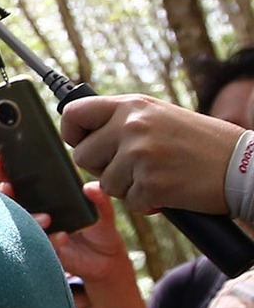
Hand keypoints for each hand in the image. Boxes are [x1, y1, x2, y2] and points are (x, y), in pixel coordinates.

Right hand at [0, 163, 130, 284]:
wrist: (106, 260)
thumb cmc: (99, 230)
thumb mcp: (103, 211)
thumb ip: (100, 198)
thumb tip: (89, 187)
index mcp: (44, 199)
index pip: (19, 183)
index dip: (3, 172)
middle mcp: (35, 213)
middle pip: (11, 201)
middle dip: (5, 193)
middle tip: (8, 187)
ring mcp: (37, 232)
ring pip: (20, 223)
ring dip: (29, 218)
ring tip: (47, 218)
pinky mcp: (43, 251)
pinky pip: (39, 244)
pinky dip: (50, 239)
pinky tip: (63, 236)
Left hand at [60, 94, 240, 214]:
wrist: (244, 165)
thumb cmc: (203, 143)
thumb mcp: (160, 117)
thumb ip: (123, 121)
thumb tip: (82, 131)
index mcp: (132, 105)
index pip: (73, 112)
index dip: (72, 132)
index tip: (81, 142)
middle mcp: (132, 125)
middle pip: (81, 156)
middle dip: (101, 167)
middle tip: (133, 167)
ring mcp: (140, 154)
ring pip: (104, 183)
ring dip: (127, 187)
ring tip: (159, 175)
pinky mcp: (150, 183)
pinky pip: (129, 202)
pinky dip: (147, 202)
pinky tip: (170, 189)